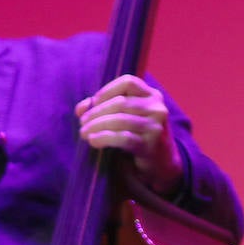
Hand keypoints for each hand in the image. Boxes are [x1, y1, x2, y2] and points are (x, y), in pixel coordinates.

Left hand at [75, 74, 183, 194]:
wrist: (161, 161)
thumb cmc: (139, 135)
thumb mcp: (125, 116)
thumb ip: (103, 107)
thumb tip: (82, 107)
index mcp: (152, 95)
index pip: (128, 82)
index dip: (107, 90)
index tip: (93, 103)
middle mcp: (157, 108)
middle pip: (121, 102)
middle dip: (96, 113)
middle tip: (82, 123)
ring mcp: (156, 126)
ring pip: (120, 120)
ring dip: (97, 126)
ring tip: (84, 133)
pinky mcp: (152, 144)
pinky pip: (124, 138)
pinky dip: (105, 138)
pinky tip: (93, 141)